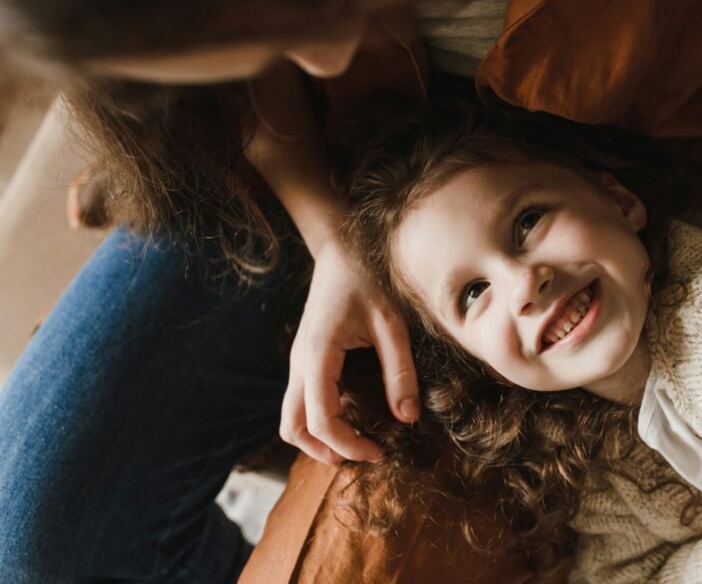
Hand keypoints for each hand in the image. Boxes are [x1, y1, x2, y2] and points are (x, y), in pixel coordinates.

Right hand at [279, 243, 418, 463]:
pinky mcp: (304, 361)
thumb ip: (400, 371)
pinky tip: (354, 412)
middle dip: (326, 451)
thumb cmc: (368, 281)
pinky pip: (301, 403)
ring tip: (358, 440)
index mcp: (318, 355)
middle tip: (366, 453)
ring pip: (292, 419)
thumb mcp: (392, 324)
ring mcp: (297, 363)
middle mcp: (299, 364)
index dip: (348, 445)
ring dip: (318, 439)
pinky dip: (320, 419)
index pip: (321, 419)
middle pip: (293, 428)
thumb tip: (407, 418)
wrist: (341, 251)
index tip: (380, 452)